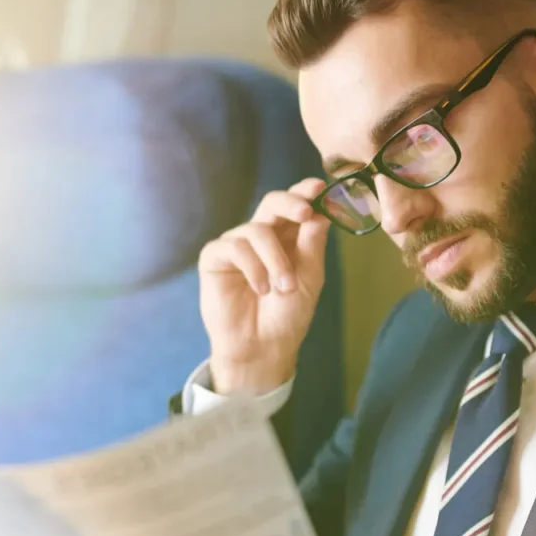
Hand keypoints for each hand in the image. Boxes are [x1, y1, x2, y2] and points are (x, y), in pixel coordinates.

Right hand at [198, 178, 331, 394]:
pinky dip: (252, 267)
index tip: (320, 188)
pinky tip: (259, 289)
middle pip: (272, 202)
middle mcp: (261, 236)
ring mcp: (237, 245)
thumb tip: (320, 210)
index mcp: (288, 237)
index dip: (305, 192)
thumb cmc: (287, 314)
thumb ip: (312, 244)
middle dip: (290, 203)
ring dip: (275, 260)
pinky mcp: (215, 258)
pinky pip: (234, 247)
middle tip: (304, 214)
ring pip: (257, 231)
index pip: (295, 205)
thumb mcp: (308, 277)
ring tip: (283, 288)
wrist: (262, 346)